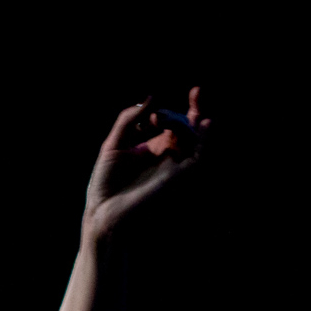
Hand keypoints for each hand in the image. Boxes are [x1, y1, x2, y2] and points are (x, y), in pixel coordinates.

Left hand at [82, 87, 210, 241]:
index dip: (166, 112)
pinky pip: (199, 157)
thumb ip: (129, 120)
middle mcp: (165, 156)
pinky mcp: (179, 177)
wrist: (104, 213)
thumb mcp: (113, 145)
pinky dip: (205, 140)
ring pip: (193, 138)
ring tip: (174, 117)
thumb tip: (152, 96)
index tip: (151, 115)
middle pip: (186, 128)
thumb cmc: (105, 184)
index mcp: (150, 148)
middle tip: (186, 98)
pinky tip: (206, 123)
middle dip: (188, 111)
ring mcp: (174, 166)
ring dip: (188, 123)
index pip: (168, 123)